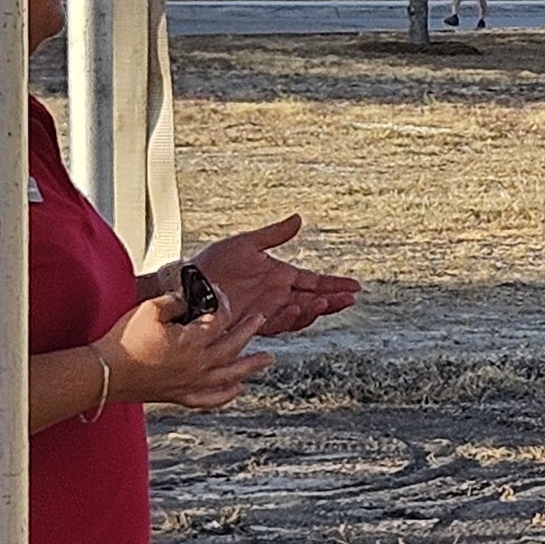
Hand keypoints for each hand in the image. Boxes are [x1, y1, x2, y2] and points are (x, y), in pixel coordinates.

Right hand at [94, 288, 267, 414]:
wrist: (106, 373)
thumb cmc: (124, 342)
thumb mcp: (149, 309)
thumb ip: (175, 301)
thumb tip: (189, 299)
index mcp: (192, 341)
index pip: (219, 318)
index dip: (222, 302)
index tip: (220, 293)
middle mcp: (198, 364)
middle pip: (232, 345)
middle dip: (248, 330)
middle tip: (260, 318)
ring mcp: (191, 382)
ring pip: (229, 374)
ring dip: (250, 366)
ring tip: (267, 359)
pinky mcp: (179, 395)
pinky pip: (210, 399)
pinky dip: (226, 395)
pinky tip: (236, 390)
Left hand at [192, 216, 359, 338]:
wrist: (190, 285)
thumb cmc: (214, 263)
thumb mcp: (246, 243)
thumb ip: (274, 235)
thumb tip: (298, 219)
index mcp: (279, 276)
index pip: (314, 282)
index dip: (334, 284)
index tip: (355, 287)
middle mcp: (277, 296)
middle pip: (314, 301)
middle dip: (333, 301)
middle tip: (349, 300)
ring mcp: (268, 310)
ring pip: (301, 315)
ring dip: (315, 311)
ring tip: (325, 303)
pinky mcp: (256, 323)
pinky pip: (280, 324)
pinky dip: (292, 318)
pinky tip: (300, 308)